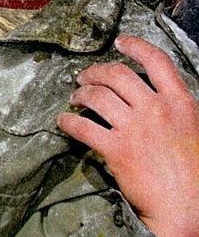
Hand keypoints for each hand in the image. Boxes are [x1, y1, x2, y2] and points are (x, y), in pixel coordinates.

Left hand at [58, 34, 198, 236]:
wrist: (187, 205)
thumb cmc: (195, 173)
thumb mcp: (194, 130)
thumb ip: (175, 109)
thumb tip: (154, 97)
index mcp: (181, 103)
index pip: (157, 61)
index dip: (136, 47)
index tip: (120, 42)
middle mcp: (157, 110)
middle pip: (117, 74)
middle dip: (95, 72)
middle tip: (84, 76)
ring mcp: (135, 128)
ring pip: (97, 96)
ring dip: (80, 94)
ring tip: (75, 97)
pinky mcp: (117, 149)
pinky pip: (83, 127)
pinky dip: (68, 123)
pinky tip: (63, 123)